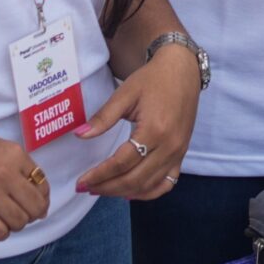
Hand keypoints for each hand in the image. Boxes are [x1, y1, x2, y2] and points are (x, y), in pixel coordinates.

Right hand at [0, 122, 51, 242]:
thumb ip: (20, 169)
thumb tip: (41, 203)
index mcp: (14, 155)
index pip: (42, 185)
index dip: (41, 197)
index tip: (33, 200)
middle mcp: (4, 174)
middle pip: (35, 207)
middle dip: (32, 213)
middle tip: (21, 211)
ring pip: (19, 222)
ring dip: (15, 223)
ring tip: (3, 214)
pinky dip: (1, 231)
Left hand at [71, 45, 199, 199]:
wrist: (182, 70)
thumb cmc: (152, 79)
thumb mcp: (125, 94)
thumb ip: (103, 118)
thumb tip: (80, 135)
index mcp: (153, 130)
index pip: (122, 163)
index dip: (99, 175)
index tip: (81, 181)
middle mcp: (169, 146)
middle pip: (134, 179)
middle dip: (107, 188)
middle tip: (86, 188)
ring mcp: (178, 153)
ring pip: (149, 186)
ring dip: (124, 192)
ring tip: (102, 190)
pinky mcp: (182, 154)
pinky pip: (167, 183)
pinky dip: (148, 193)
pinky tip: (131, 193)